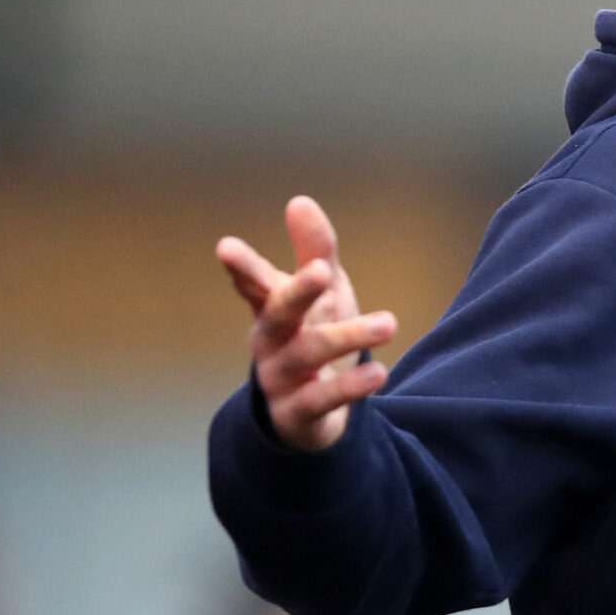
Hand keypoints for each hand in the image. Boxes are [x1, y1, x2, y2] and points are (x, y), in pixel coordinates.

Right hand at [215, 196, 396, 452]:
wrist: (309, 413)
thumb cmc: (313, 336)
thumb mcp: (323, 293)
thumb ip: (315, 251)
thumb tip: (299, 201)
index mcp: (272, 307)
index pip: (254, 283)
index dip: (243, 267)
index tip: (226, 247)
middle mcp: (270, 340)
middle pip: (278, 314)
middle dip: (298, 292)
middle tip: (322, 270)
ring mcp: (280, 378)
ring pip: (308, 354)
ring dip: (348, 336)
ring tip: (389, 322)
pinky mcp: (298, 413)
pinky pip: (322, 399)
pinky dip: (350, 386)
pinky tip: (380, 372)